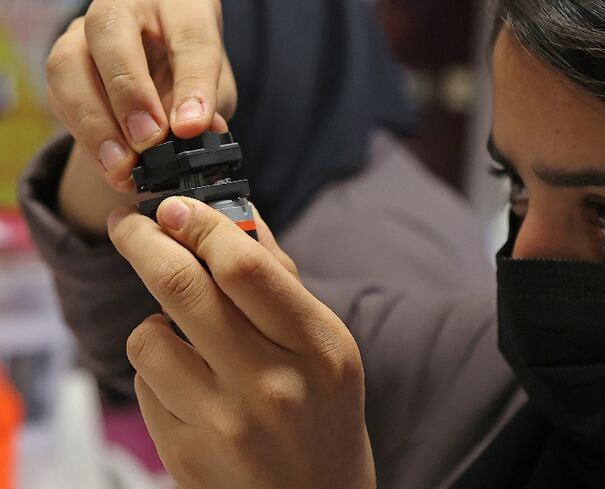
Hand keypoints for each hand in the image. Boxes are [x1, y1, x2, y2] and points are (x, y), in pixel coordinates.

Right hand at [49, 0, 235, 234]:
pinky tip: (109, 165)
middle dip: (128, 92)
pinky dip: (85, 136)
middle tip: (148, 140)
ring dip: (95, 123)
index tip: (191, 127)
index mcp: (179, 5)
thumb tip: (203, 136)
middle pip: (110, 32)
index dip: (192, 84)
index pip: (189, 36)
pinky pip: (60, 96)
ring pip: (70, 64)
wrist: (160, 68)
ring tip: (122, 167)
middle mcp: (125, 8)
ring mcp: (85, 31)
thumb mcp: (215, 85)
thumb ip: (209, 106)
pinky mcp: (64, 62)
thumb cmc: (193, 71)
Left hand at [107, 198, 374, 488]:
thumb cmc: (325, 412)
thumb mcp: (326, 343)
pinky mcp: (184, 453)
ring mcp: (223, 424)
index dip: (199, 224)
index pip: (244, 268)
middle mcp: (271, 386)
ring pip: (147, 336)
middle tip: (130, 222)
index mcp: (318, 350)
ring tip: (183, 332)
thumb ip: (280, 278)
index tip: (174, 206)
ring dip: (156, 319)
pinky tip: (190, 381)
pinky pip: (143, 383)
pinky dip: (158, 368)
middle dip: (143, 239)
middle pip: (181, 287)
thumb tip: (233, 211)